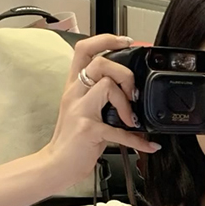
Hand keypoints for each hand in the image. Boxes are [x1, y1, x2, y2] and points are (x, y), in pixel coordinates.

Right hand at [44, 33, 159, 186]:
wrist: (56, 166)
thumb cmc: (71, 141)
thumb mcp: (82, 112)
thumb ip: (99, 100)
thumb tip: (128, 96)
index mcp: (74, 87)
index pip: (84, 50)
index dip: (105, 39)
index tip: (125, 42)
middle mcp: (75, 94)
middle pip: (101, 63)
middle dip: (124, 74)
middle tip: (132, 94)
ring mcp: (80, 111)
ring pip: (108, 85)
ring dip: (127, 102)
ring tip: (131, 121)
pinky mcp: (89, 130)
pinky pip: (119, 131)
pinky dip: (138, 140)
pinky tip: (148, 145)